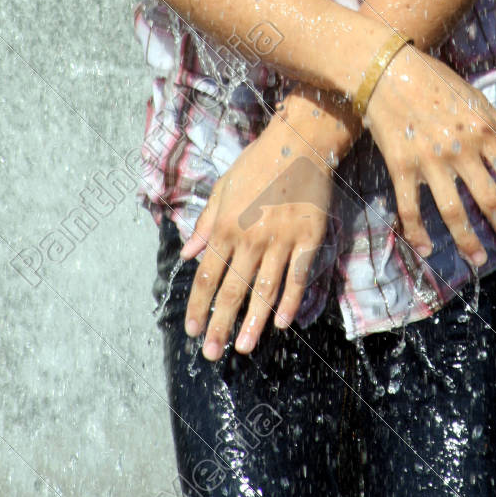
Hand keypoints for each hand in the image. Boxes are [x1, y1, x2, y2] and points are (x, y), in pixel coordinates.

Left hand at [178, 113, 336, 359]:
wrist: (300, 142)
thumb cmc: (258, 163)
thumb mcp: (222, 187)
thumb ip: (205, 223)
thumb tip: (186, 254)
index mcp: (226, 226)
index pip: (206, 275)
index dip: (198, 305)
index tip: (192, 330)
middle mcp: (251, 237)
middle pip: (232, 289)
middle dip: (220, 324)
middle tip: (212, 353)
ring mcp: (281, 239)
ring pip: (264, 289)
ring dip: (253, 322)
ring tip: (243, 347)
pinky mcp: (309, 238)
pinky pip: (297, 276)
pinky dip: (289, 301)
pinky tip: (280, 323)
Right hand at [362, 45, 495, 267]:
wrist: (386, 70)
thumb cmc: (434, 81)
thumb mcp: (476, 98)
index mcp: (482, 131)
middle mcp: (459, 149)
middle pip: (490, 199)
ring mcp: (429, 161)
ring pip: (453, 211)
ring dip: (469, 241)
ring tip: (480, 260)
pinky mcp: (400, 166)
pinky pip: (410, 207)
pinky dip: (417, 232)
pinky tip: (425, 249)